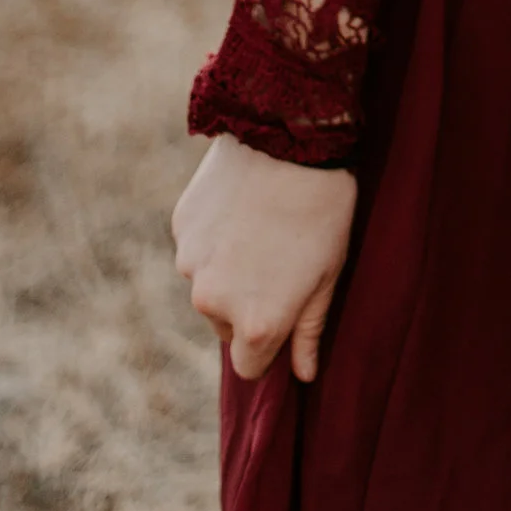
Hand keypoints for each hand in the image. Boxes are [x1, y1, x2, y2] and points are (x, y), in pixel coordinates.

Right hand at [171, 134, 357, 383]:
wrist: (289, 135)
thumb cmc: (323, 208)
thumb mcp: (330, 273)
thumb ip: (310, 330)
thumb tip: (304, 375)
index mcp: (256, 325)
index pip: (249, 368)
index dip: (270, 345)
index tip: (287, 314)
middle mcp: (213, 304)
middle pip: (226, 326)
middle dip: (247, 306)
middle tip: (280, 260)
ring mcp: (190, 265)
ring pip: (208, 285)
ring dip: (228, 270)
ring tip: (264, 226)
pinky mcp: (180, 228)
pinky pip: (197, 248)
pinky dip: (215, 237)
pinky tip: (244, 205)